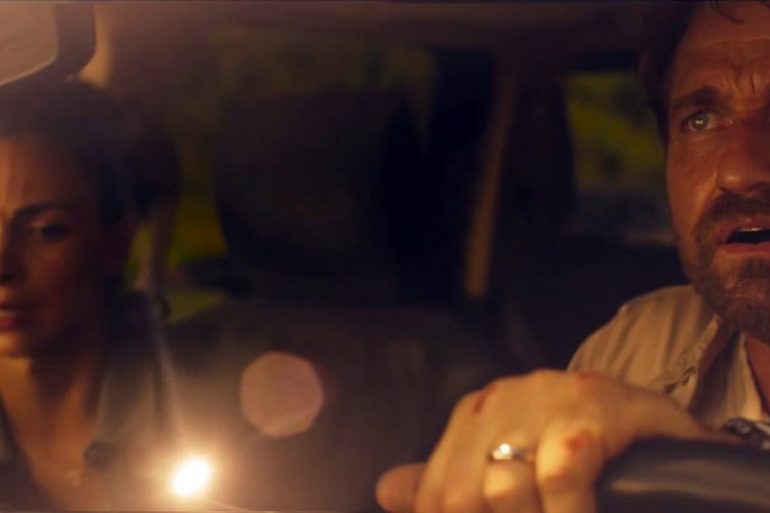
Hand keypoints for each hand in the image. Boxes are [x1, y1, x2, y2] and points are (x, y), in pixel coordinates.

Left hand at [377, 370, 727, 512]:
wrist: (660, 430)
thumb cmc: (584, 453)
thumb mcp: (517, 468)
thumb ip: (452, 481)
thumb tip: (387, 491)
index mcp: (475, 414)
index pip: (437, 493)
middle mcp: (500, 399)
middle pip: (460, 496)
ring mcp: (545, 396)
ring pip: (501, 488)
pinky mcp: (591, 402)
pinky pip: (559, 475)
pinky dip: (568, 512)